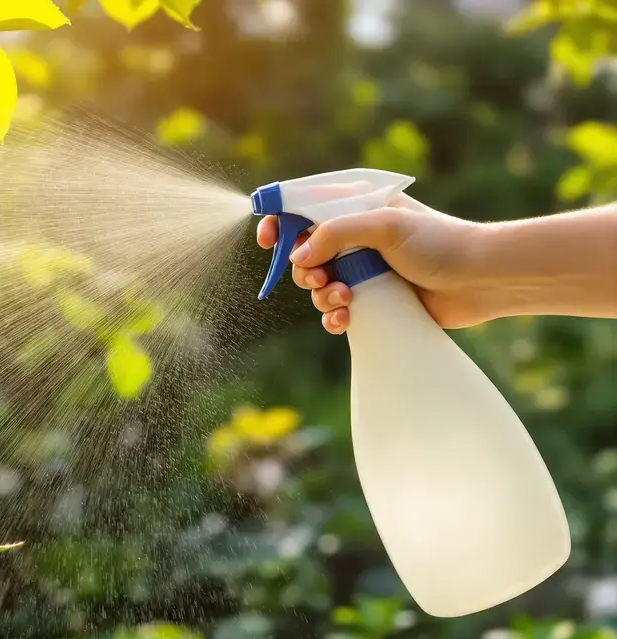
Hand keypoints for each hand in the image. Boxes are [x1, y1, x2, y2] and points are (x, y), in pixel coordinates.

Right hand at [256, 194, 496, 333]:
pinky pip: (336, 310)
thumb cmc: (440, 243)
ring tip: (346, 300)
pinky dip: (334, 317)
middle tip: (321, 277)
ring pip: (318, 284)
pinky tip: (346, 321)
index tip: (268, 240)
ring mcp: (363, 268)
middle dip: (304, 269)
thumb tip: (299, 257)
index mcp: (357, 207)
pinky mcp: (372, 299)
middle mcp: (355, 236)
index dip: (280, 221)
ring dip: (322, 295)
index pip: (304, 206)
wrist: (481, 280)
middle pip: (303, 251)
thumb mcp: (385, 226)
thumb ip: (336, 233)